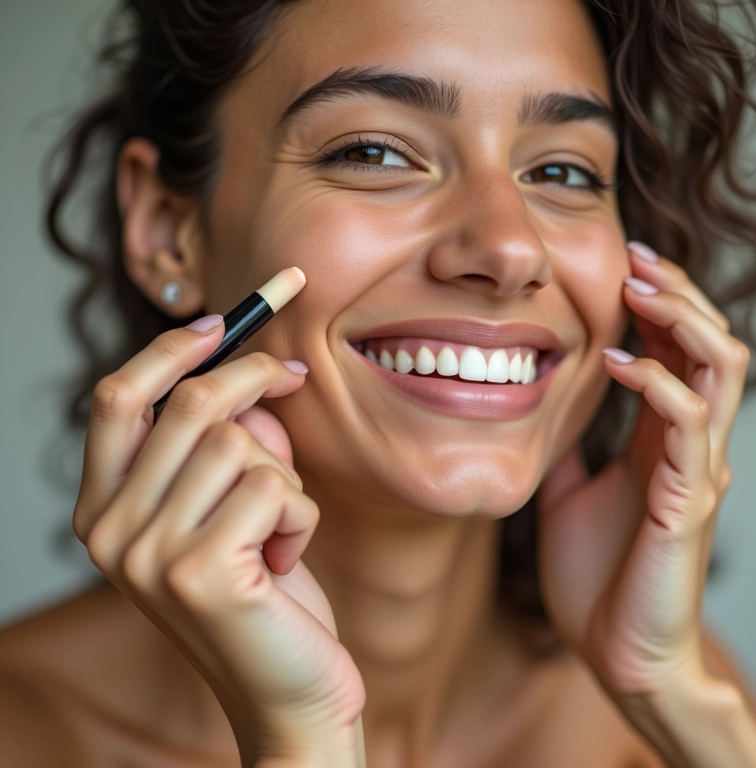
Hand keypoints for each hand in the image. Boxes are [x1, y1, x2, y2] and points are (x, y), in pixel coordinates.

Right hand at [72, 319, 364, 764]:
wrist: (287, 691)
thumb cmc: (264, 590)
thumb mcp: (229, 507)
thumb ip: (224, 442)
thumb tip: (253, 375)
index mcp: (104, 508)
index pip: (118, 398)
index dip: (170, 348)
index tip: (222, 320)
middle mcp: (109, 531)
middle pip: (190, 405)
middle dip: (256, 378)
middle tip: (294, 377)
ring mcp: (149, 556)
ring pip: (241, 446)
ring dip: (286, 478)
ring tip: (279, 530)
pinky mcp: (201, 576)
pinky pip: (277, 490)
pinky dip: (304, 515)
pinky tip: (288, 562)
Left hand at [535, 243, 748, 698]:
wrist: (614, 650)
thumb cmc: (595, 577)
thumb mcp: (570, 494)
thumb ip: (572, 450)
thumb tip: (546, 414)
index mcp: (660, 441)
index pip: (678, 352)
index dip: (659, 306)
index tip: (622, 267)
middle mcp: (688, 447)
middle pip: (708, 344)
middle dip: (677, 293)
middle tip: (635, 256)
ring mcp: (695, 470)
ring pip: (718, 368)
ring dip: (679, 319)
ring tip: (636, 288)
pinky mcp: (689, 499)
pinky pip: (688, 420)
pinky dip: (654, 380)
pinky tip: (614, 362)